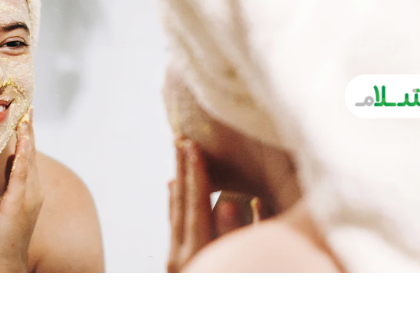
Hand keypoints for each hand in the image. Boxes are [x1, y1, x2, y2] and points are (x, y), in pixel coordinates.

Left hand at [0, 107, 43, 272]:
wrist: (6, 262)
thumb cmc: (2, 235)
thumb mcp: (6, 202)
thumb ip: (11, 181)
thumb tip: (12, 160)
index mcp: (28, 187)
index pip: (27, 154)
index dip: (27, 134)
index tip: (24, 114)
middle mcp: (33, 188)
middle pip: (32, 152)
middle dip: (30, 129)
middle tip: (28, 106)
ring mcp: (29, 194)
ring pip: (29, 158)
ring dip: (28, 136)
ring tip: (26, 116)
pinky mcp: (19, 201)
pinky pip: (21, 173)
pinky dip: (23, 154)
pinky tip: (21, 141)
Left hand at [167, 138, 259, 272]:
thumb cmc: (246, 280)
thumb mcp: (241, 257)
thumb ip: (233, 235)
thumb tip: (226, 204)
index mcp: (196, 252)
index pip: (196, 204)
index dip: (196, 173)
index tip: (193, 146)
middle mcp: (179, 255)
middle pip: (181, 204)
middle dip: (183, 169)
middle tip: (180, 139)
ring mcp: (174, 260)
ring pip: (175, 213)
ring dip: (178, 181)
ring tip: (178, 154)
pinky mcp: (176, 262)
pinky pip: (174, 225)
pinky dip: (174, 202)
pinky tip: (173, 187)